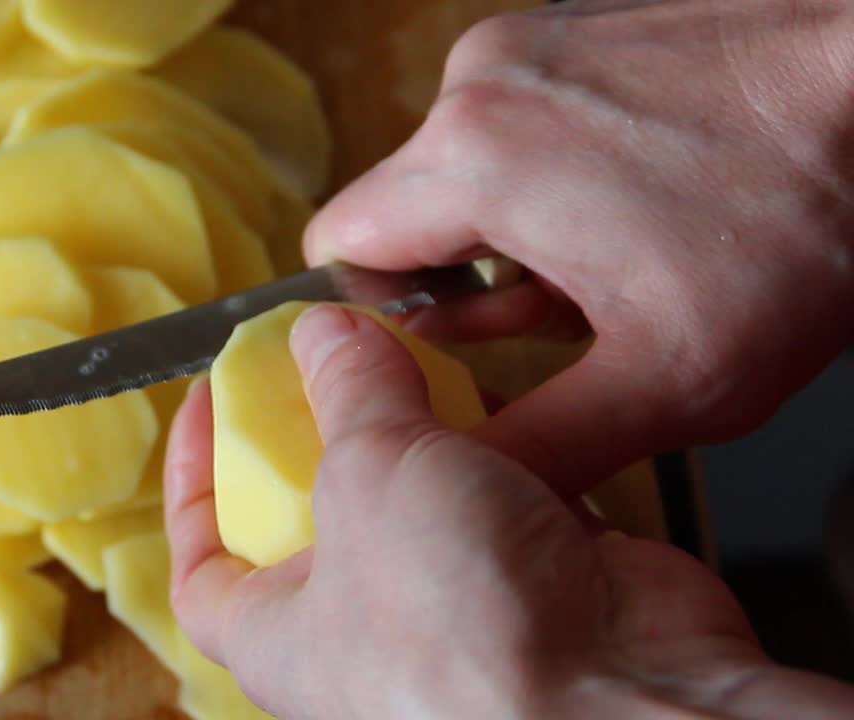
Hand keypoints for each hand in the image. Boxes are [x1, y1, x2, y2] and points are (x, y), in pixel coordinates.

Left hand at [165, 305, 853, 718]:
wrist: (627, 699)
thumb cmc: (462, 634)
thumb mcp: (369, 475)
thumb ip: (347, 392)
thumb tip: (326, 334)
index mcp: (281, 637)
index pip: (202, 563)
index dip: (194, 479)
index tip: (210, 404)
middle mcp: (361, 634)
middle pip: (318, 516)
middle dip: (327, 432)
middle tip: (329, 363)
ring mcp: (454, 613)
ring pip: (421, 502)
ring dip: (423, 430)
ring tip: (417, 358)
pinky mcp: (535, 588)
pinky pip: (502, 504)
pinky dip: (503, 450)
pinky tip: (503, 397)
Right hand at [305, 0, 853, 495]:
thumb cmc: (800, 222)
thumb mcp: (668, 381)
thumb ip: (536, 445)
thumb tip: (455, 490)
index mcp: (472, 159)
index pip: (338, 242)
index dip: (379, 312)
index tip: (441, 344)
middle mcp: (479, 83)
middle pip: (405, 209)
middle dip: (466, 276)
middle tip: (563, 314)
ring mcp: (527, 43)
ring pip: (460, 165)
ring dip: (512, 227)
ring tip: (611, 255)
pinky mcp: (568, 28)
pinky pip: (511, 117)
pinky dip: (547, 169)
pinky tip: (627, 202)